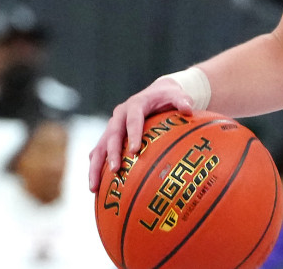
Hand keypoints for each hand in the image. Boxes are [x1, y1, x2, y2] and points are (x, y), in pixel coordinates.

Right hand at [87, 77, 194, 192]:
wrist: (155, 94)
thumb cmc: (168, 97)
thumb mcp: (177, 95)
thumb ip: (182, 101)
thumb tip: (188, 110)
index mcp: (135, 105)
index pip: (133, 120)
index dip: (133, 134)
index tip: (134, 151)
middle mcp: (119, 116)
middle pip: (112, 135)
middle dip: (112, 153)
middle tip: (116, 170)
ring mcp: (112, 127)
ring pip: (99, 147)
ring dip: (95, 167)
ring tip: (93, 187)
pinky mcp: (108, 137)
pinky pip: (98, 153)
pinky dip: (95, 168)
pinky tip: (95, 188)